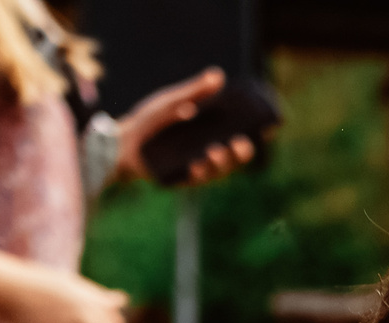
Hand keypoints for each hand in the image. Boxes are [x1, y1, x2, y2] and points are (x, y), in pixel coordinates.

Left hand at [114, 68, 254, 186]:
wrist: (122, 141)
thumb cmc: (148, 121)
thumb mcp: (172, 101)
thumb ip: (195, 91)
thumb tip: (218, 76)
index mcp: (210, 133)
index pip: (239, 135)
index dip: (255, 134)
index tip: (266, 128)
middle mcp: (208, 153)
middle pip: (234, 158)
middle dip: (241, 153)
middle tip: (242, 144)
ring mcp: (197, 168)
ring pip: (219, 171)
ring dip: (222, 163)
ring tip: (216, 150)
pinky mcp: (182, 180)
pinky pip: (197, 180)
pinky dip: (201, 172)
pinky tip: (199, 163)